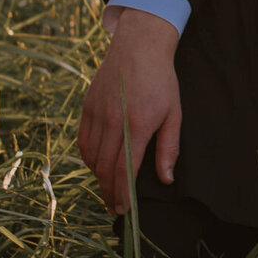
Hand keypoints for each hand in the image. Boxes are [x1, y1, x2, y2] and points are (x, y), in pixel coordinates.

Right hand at [76, 8, 183, 211]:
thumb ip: (168, 149)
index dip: (122, 194)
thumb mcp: (174, 114)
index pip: (124, 170)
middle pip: (104, 168)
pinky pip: (83, 141)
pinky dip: (88, 158)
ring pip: (91, 157)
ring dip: (98, 178)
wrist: (139, 47)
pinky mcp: (87, 107)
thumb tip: (165, 178)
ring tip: (107, 190)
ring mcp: (97, 114)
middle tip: (114, 207)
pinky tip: (97, 166)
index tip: (123, 210)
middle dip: (108, 192)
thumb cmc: (161, 81)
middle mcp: (113, 122)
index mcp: (137, 125)